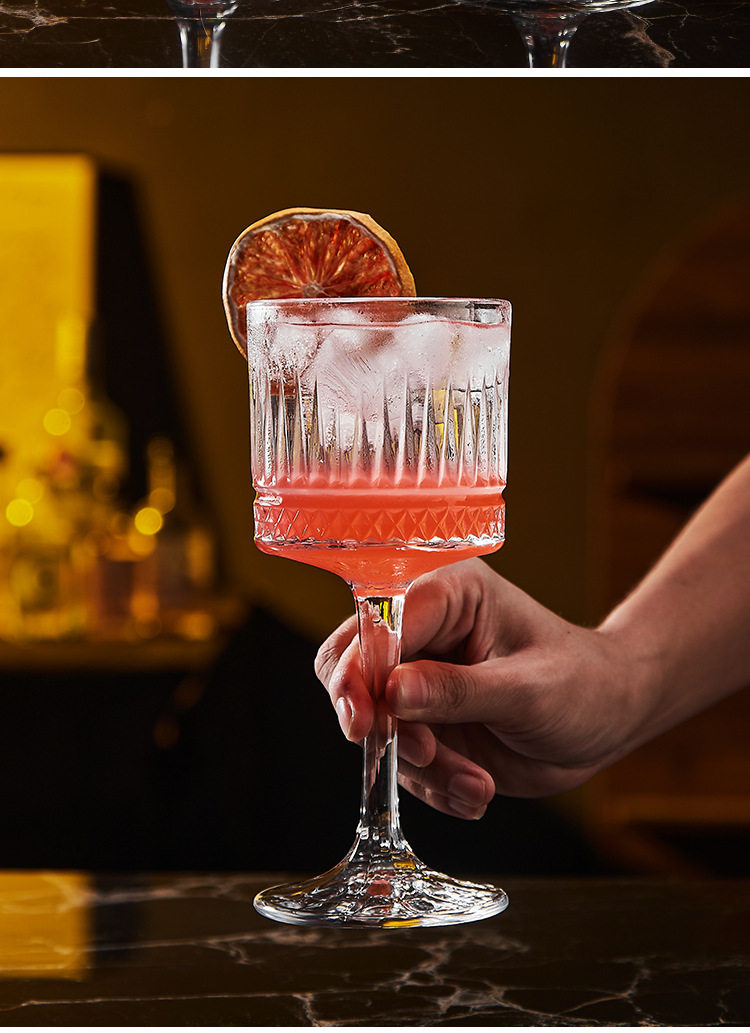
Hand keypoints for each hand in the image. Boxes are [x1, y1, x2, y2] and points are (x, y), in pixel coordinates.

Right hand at [316, 558, 641, 820]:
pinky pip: (397, 759)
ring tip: (476, 782)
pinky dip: (432, 784)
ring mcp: (417, 677)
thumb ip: (457, 691)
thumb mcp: (528, 690)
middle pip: (351, 666)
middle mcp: (422, 629)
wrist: (608, 718)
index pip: (378, 621)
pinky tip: (476, 787)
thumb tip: (391, 694)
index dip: (360, 669)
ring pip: (374, 724)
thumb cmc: (583, 684)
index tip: (364, 720)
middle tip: (418, 757)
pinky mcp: (421, 720)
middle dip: (379, 723)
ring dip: (421, 766)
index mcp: (447, 593)